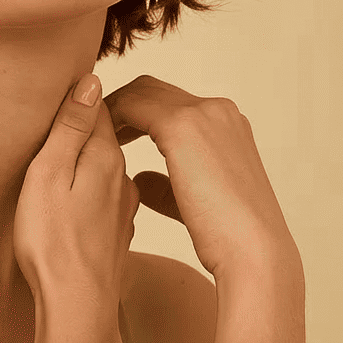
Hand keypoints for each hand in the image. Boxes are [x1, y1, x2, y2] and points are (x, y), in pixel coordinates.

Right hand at [13, 73, 139, 317]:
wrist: (79, 307)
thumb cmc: (53, 243)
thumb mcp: (48, 175)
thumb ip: (70, 128)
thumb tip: (91, 81)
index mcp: (104, 157)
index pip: (97, 107)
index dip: (77, 98)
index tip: (57, 92)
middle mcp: (122, 178)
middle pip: (106, 136)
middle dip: (84, 126)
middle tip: (55, 120)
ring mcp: (124, 208)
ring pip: (107, 168)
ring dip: (88, 160)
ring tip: (62, 162)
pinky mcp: (118, 233)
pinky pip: (107, 196)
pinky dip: (93, 189)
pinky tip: (77, 201)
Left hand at [103, 75, 298, 279]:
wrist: (253, 252)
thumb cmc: (226, 238)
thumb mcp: (193, 202)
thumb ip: (167, 186)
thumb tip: (139, 180)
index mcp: (226, 126)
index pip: (170, 103)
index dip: (135, 114)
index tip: (108, 134)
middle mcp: (217, 111)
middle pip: (153, 90)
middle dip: (120, 104)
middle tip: (90, 127)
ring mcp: (203, 114)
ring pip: (141, 91)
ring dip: (111, 107)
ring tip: (89, 131)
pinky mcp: (184, 126)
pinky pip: (132, 105)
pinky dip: (109, 115)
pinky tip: (95, 136)